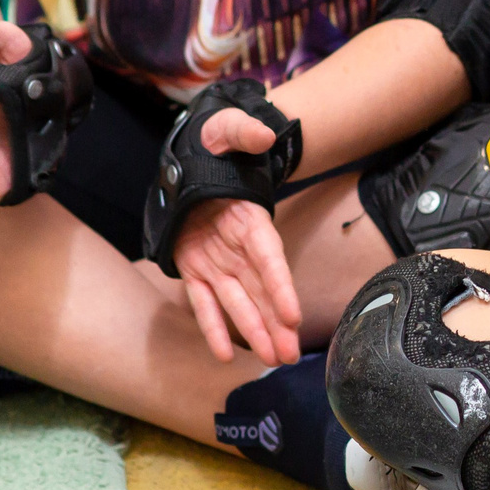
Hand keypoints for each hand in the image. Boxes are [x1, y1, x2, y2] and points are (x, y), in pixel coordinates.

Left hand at [169, 98, 303, 367]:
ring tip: (274, 359)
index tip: (293, 314)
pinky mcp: (195, 268)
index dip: (280, 286)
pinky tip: (226, 354)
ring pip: (238, 302)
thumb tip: (263, 135)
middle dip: (274, 322)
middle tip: (289, 353)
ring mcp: (218, 261)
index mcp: (250, 218)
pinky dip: (213, 327)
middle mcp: (239, 247)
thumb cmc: (216, 143)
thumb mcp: (227, 131)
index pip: (269, 257)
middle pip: (260, 290)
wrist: (198, 157)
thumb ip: (244, 133)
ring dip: (254, 331)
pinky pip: (204, 302)